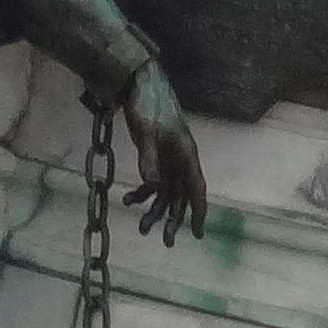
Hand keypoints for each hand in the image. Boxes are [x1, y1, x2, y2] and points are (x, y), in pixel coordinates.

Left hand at [119, 58, 209, 242]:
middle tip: (165, 242)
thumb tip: (153, 186)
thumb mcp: (147, 132)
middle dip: (173, 220)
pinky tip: (128, 199)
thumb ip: (149, 158)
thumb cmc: (149, 105)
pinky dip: (142, 192)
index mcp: (186, 155)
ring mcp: (168, 161)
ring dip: (154, 210)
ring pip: (165, 193)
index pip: (197, 189)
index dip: (199, 213)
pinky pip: (151, 182)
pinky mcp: (154, 158)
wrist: (139, 85)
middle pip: (181, 197)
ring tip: (142, 228)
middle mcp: (180, 162)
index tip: (198, 235)